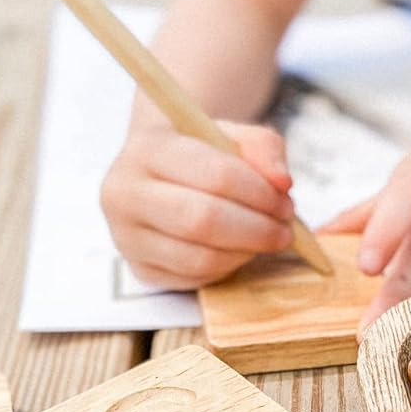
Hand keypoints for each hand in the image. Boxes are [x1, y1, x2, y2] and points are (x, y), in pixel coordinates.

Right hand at [101, 121, 295, 289]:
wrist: (158, 170)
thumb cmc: (199, 150)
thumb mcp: (231, 134)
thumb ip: (263, 148)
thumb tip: (282, 182)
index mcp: (146, 149)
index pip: (214, 175)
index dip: (259, 192)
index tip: (285, 199)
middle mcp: (125, 193)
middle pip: (203, 220)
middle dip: (257, 228)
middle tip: (284, 227)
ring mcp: (127, 236)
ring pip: (199, 257)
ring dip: (246, 251)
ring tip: (267, 237)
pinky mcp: (139, 269)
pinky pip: (194, 277)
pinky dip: (228, 267)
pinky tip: (240, 249)